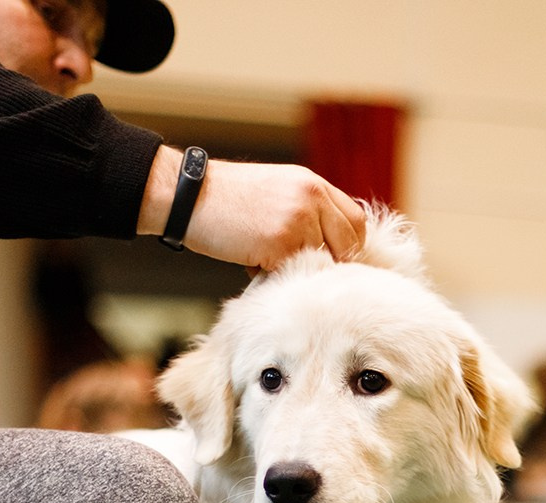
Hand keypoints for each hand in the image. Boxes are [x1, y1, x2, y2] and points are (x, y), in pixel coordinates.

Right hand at [138, 146, 365, 271]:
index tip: (330, 261)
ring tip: (268, 260)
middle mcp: (312, 197)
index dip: (348, 246)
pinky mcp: (280, 242)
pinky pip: (292, 272)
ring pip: (322, 261)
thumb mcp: (277, 191)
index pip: (355, 221)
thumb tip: (328, 249)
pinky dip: (274, 275)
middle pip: (350, 244)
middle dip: (332, 264)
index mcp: (314, 184)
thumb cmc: (228, 200)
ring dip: (299, 269)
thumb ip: (307, 211)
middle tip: (303, 270)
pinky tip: (252, 262)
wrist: (190, 195)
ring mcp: (299, 219)